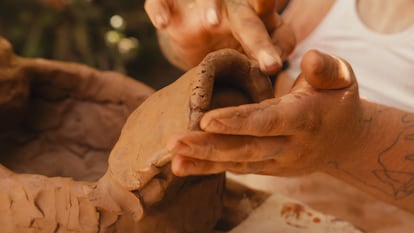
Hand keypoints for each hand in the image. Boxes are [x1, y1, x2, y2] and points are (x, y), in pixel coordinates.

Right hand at [145, 0, 294, 73]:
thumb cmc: (230, 47)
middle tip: (268, 63)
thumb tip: (278, 65)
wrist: (195, 41)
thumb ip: (268, 54)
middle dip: (256, 40)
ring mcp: (201, 3)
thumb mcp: (249, 54)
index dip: (278, 41)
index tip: (278, 67)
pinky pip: (162, 0)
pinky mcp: (171, 3)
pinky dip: (160, 9)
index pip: (273, 27)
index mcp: (256, 18)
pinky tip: (162, 23)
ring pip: (208, 0)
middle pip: (246, 19)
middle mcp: (232, 7)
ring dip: (211, 8)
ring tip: (213, 23)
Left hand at [167, 50, 364, 176]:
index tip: (206, 119)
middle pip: (247, 149)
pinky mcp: (268, 168)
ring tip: (173, 158)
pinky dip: (210, 168)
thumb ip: (326, 68)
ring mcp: (278, 161)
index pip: (269, 121)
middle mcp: (290, 145)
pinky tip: (183, 165)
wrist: (345, 141)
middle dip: (209, 146)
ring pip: (238, 163)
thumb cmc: (337, 101)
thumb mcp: (342, 78)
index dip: (239, 121)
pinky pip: (238, 168)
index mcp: (305, 118)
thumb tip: (307, 58)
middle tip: (174, 141)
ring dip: (204, 162)